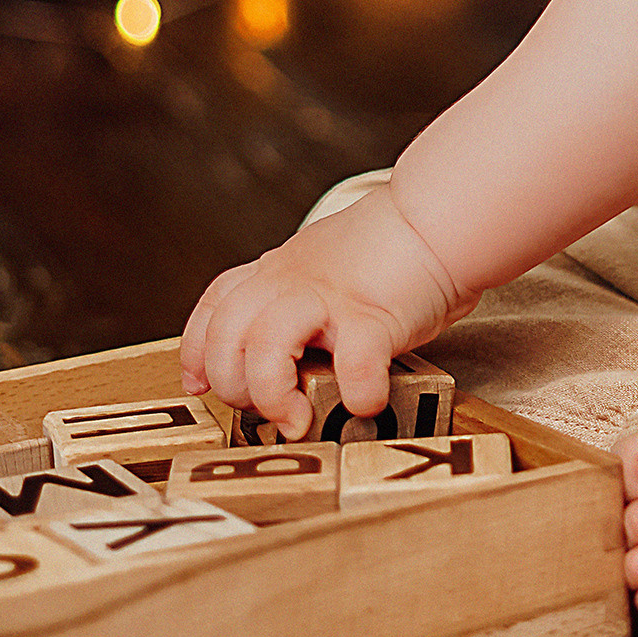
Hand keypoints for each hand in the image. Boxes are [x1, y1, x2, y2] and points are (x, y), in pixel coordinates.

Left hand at [178, 187, 475, 436]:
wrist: (439, 216)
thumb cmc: (397, 248)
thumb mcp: (327, 264)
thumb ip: (304, 301)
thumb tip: (300, 356)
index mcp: (280, 269)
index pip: (217, 304)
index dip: (198, 347)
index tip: (200, 383)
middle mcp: (292, 281)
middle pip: (226, 332)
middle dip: (233, 385)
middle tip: (270, 409)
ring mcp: (329, 297)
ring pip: (263, 344)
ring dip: (272, 394)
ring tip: (298, 420)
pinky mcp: (373, 317)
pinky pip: (352, 363)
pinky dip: (355, 392)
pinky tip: (365, 403)